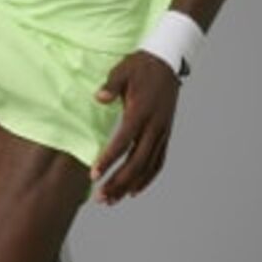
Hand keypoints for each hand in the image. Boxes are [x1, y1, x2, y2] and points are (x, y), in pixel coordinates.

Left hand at [90, 51, 180, 204]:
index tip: (94, 175)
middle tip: (101, 197)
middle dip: (118, 182)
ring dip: (130, 185)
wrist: (168, 62)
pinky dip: (148, 178)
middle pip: (137, 162)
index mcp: (141, 112)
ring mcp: (162, 132)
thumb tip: (98, 98)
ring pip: (148, 166)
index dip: (108, 160)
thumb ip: (110, 86)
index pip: (123, 142)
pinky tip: (134, 190)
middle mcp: (154, 126)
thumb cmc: (141, 66)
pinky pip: (159, 161)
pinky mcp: (166, 134)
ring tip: (112, 199)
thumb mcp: (123, 70)